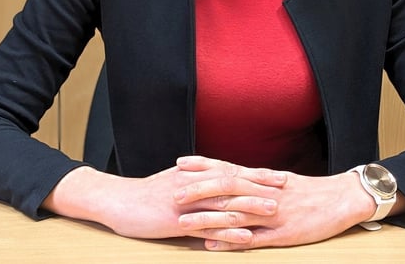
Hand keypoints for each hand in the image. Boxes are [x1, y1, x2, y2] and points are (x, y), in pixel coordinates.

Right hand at [42, 157, 286, 243]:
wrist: (117, 200)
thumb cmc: (146, 194)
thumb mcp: (175, 183)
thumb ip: (198, 183)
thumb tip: (219, 183)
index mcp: (196, 174)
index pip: (233, 171)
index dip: (257, 173)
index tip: (280, 174)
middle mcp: (195, 183)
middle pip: (235, 181)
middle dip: (261, 183)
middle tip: (287, 186)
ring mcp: (187, 201)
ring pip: (224, 201)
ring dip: (251, 204)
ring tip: (275, 209)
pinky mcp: (178, 220)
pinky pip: (207, 225)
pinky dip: (228, 229)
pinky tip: (245, 235)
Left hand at [174, 156, 377, 249]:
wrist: (342, 199)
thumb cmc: (310, 191)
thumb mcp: (280, 181)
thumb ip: (255, 182)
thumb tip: (231, 180)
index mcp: (262, 179)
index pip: (227, 168)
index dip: (203, 166)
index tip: (180, 163)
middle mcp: (263, 192)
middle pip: (226, 188)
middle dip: (198, 190)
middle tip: (173, 193)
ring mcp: (272, 214)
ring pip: (234, 214)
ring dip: (207, 218)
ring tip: (182, 222)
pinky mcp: (282, 234)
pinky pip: (252, 238)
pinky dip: (231, 241)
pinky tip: (212, 244)